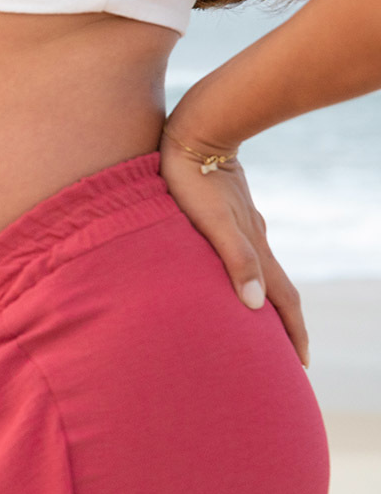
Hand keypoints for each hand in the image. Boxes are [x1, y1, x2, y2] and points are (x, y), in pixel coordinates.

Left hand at [158, 125, 308, 367]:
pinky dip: (248, 273)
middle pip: (277, 288)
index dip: (291, 332)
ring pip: (262, 270)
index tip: (300, 363)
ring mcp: (244, 224)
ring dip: (266, 299)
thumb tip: (253, 306)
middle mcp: (255, 238)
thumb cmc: (193, 178)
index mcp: (255, 247)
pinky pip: (244, 252)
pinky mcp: (228, 211)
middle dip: (285, 323)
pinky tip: (234, 273)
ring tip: (261, 321)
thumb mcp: (211, 222)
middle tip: (288, 354)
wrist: (198, 129)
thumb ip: (234, 260)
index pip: (280, 299)